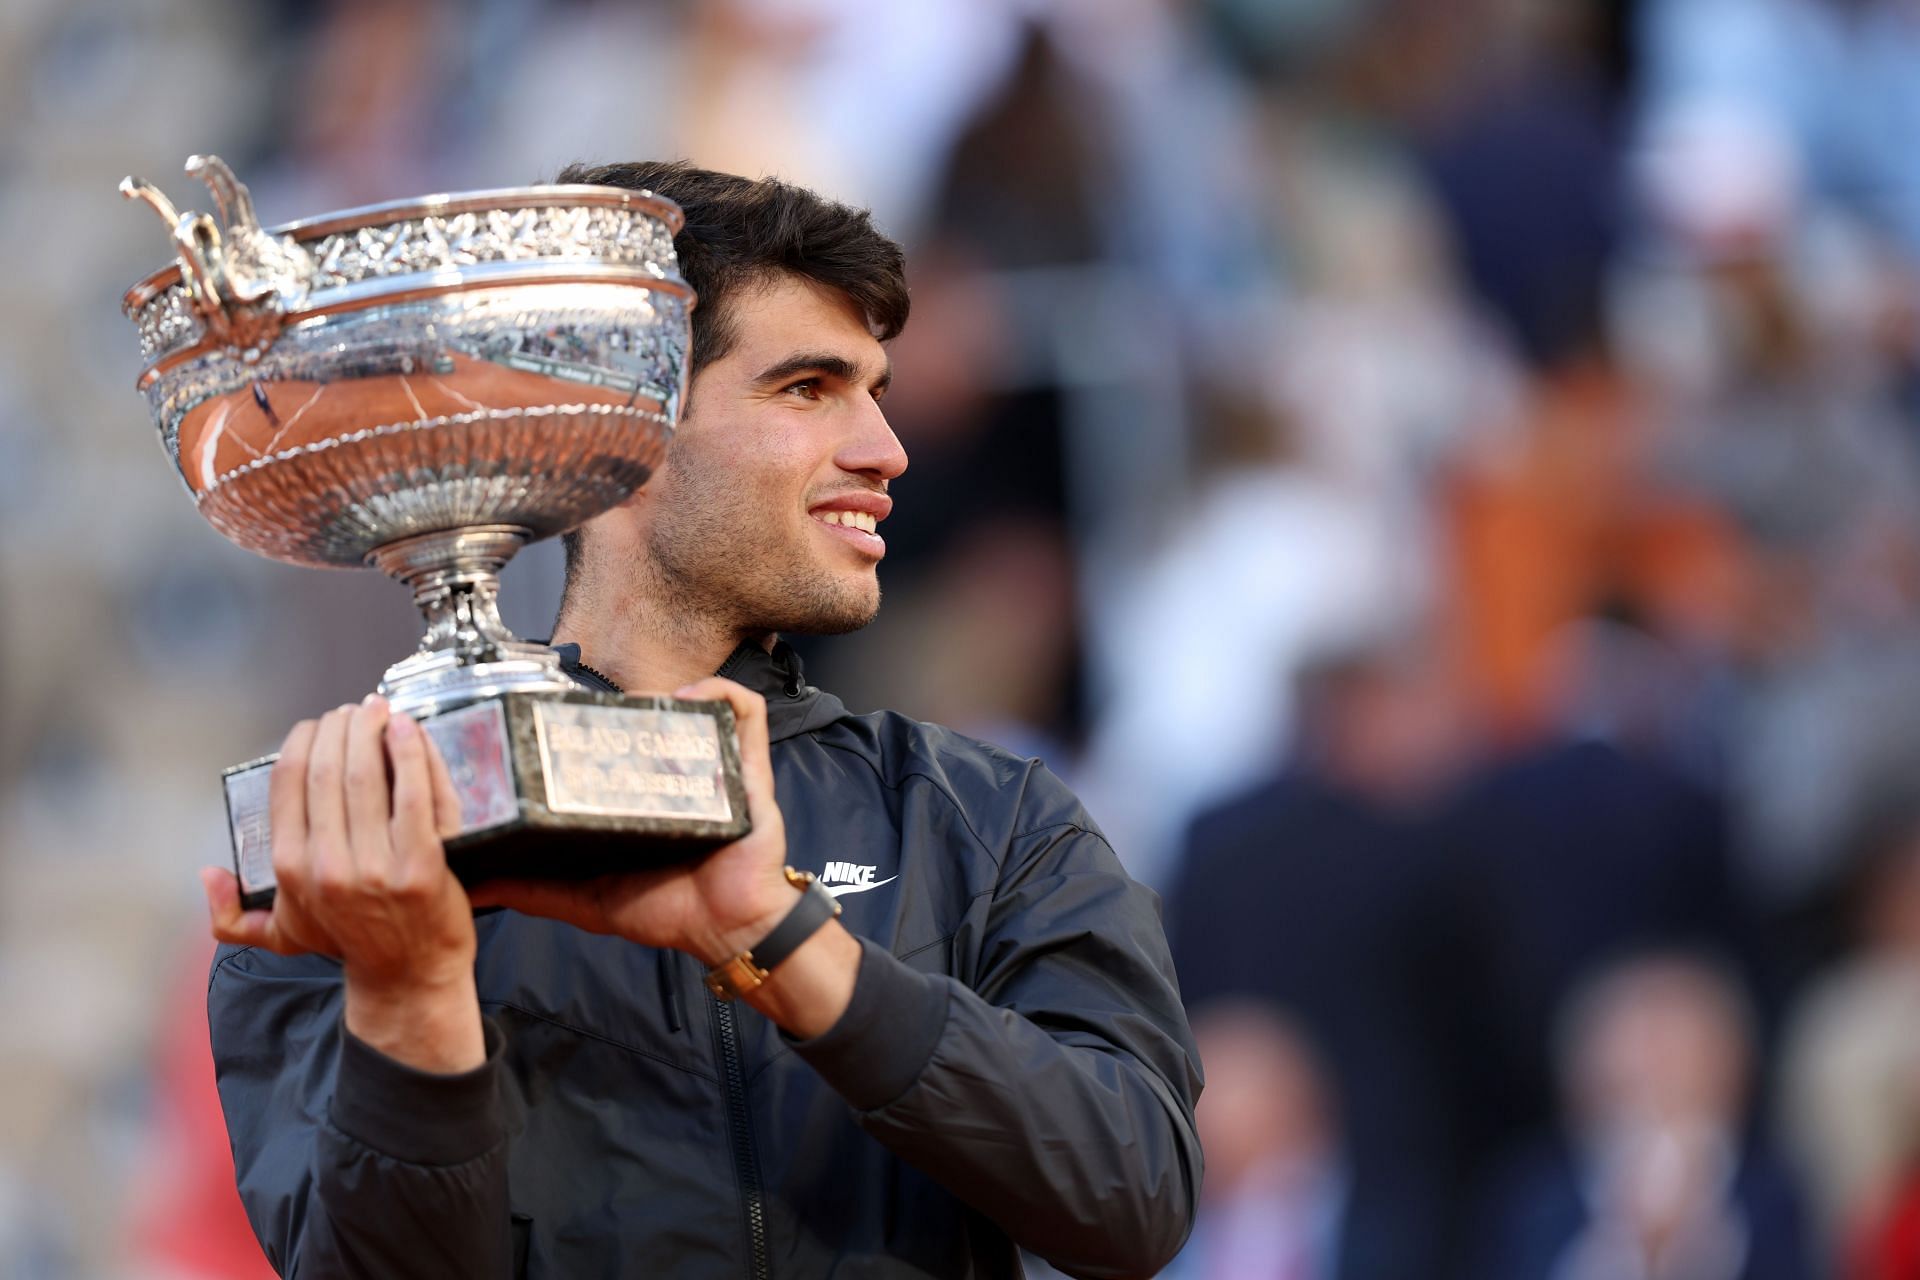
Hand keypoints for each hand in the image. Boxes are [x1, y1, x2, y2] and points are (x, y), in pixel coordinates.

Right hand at [201, 696, 483, 1071]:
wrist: (410, 977)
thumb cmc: (350, 942)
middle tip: (352, 710)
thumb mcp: (284, 935)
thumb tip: (207, 874)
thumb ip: (232, 916)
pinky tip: (407, 728)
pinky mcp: (422, 863)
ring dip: (371, 730)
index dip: (302, 742)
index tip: (316, 724)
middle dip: (339, 727)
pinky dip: (411, 753)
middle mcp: (326, 865)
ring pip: (367, 776)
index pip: (288, 783)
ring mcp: (375, 865)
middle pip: (328, 770)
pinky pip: (414, 794)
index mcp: (289, 868)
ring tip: (377, 709)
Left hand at [468, 678, 799, 966]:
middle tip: (595, 707)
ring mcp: (714, 767)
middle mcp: (675, 775)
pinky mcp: (749, 768)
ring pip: (694, 703)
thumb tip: (470, 882)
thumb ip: (532, 890)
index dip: (588, 721)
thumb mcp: (585, 898)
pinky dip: (721, 693)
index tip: (558, 713)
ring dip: (667, 692)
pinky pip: (745, 711)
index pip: (611, 744)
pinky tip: (691, 699)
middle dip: (625, 701)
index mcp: (638, 797)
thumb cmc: (670, 911)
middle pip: (650, 718)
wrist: (730, 930)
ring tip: (640, 703)